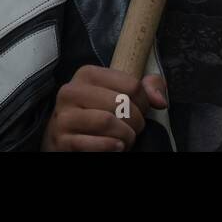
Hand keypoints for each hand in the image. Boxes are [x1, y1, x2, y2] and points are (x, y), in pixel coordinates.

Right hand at [44, 65, 167, 151]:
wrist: (64, 135)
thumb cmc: (98, 111)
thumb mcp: (121, 92)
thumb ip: (147, 87)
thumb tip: (160, 101)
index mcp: (87, 74)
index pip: (132, 84)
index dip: (144, 102)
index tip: (141, 111)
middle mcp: (71, 91)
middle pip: (121, 103)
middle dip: (136, 121)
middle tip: (134, 129)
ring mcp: (63, 116)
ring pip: (108, 122)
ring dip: (125, 136)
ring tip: (125, 139)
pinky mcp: (62, 140)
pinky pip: (95, 143)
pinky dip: (112, 147)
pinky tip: (116, 147)